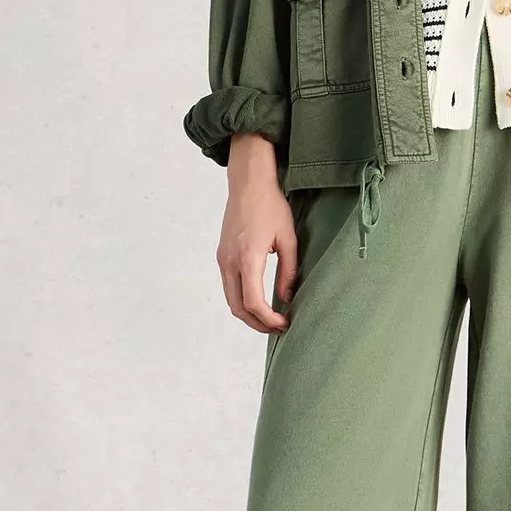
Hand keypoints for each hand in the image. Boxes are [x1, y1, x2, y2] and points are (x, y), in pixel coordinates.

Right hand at [217, 135, 297, 332]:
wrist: (248, 183)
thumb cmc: (270, 206)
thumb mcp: (288, 238)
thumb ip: (288, 271)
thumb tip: (286, 297)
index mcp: (247, 258)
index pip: (253, 302)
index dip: (268, 319)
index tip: (284, 323)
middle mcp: (230, 261)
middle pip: (237, 307)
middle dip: (257, 324)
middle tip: (278, 328)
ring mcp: (223, 259)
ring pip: (230, 299)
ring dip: (248, 314)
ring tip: (270, 318)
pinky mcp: (222, 256)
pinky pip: (228, 287)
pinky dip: (241, 300)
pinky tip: (259, 301)